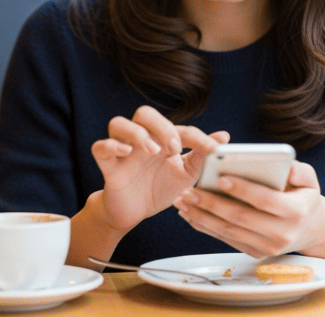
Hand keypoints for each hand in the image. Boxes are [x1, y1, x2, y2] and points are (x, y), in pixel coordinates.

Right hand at [90, 105, 228, 231]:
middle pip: (144, 113)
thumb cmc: (159, 188)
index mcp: (163, 139)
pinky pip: (100, 147)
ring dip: (136, 133)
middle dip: (161, 126)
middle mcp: (142, 139)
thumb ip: (202, 156)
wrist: (134, 212)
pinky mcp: (108, 165)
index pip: (181, 128)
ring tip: (152, 150)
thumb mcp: (186, 175)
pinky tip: (126, 153)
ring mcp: (122, 151)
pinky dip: (111, 145)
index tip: (215, 149)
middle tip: (174, 148)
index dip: (200, 137)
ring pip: (117, 123)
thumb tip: (224, 136)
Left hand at [172, 161, 324, 257]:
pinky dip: (205, 227)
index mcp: (296, 212)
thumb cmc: (303, 196)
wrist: (309, 229)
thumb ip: (298, 170)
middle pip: (241, 218)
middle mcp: (282, 233)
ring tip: (183, 201)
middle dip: (212, 203)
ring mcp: (268, 247)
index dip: (242, 190)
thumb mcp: (309, 179)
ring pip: (229, 231)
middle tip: (190, 190)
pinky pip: (226, 239)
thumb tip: (283, 167)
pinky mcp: (255, 253)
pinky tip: (190, 214)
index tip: (220, 178)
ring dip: (202, 216)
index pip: (265, 200)